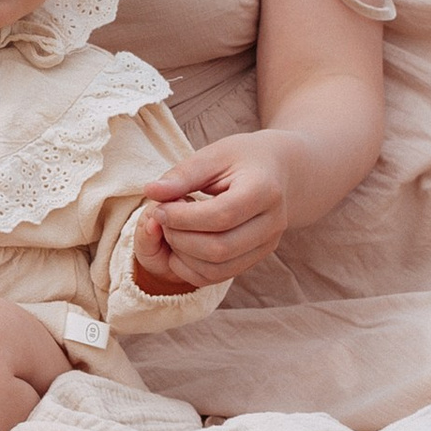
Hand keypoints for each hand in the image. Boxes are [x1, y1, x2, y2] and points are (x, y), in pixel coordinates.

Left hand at [133, 133, 296, 292]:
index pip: (221, 216)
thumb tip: (151, 191)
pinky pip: (221, 275)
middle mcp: (273, 224)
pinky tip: (179, 246)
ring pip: (219, 269)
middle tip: (161, 218)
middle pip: (220, 248)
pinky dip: (192, 268)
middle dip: (180, 238)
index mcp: (264, 190)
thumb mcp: (214, 155)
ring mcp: (268, 245)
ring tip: (170, 230)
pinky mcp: (258, 258)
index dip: (183, 217)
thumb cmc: (243, 158)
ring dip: (183, 256)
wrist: (279, 171)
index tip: (159, 207)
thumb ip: (183, 174)